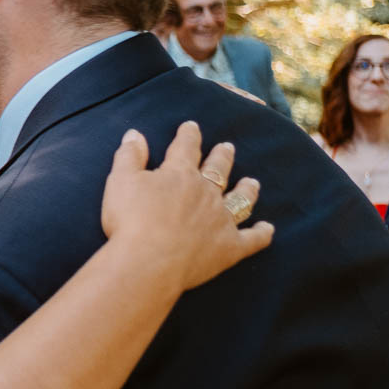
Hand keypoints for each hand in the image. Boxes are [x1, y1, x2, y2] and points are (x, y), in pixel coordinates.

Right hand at [100, 121, 273, 293]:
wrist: (149, 262)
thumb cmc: (130, 220)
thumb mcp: (120, 181)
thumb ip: (130, 156)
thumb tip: (135, 134)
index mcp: (180, 174)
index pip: (186, 147)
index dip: (189, 135)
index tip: (192, 126)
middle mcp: (206, 193)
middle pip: (218, 169)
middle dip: (222, 156)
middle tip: (228, 147)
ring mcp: (221, 220)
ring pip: (240, 199)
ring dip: (247, 190)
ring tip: (253, 182)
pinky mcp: (230, 247)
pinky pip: (252, 239)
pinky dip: (261, 234)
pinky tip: (268, 229)